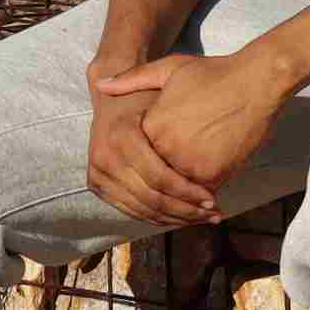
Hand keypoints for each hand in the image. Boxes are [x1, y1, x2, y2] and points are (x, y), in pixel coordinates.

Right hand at [86, 87, 221, 227]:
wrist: (110, 100)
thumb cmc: (143, 97)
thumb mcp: (158, 91)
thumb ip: (171, 104)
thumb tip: (200, 122)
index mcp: (121, 136)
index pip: (159, 177)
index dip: (187, 193)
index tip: (211, 200)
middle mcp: (105, 157)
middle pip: (151, 198)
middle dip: (185, 210)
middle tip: (212, 214)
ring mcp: (98, 173)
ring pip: (142, 209)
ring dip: (174, 218)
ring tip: (202, 218)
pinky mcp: (97, 184)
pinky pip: (130, 210)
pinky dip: (157, 217)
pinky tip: (180, 216)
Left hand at [93, 51, 281, 193]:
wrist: (256, 82)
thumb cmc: (214, 74)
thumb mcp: (169, 69)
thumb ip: (133, 79)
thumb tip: (102, 85)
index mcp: (150, 127)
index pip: (137, 160)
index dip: (142, 168)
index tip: (150, 171)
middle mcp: (165, 149)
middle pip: (153, 181)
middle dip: (158, 195)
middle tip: (170, 200)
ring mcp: (188, 165)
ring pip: (174, 194)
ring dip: (179, 205)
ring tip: (188, 207)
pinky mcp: (212, 175)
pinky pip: (198, 195)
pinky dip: (199, 199)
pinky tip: (205, 202)